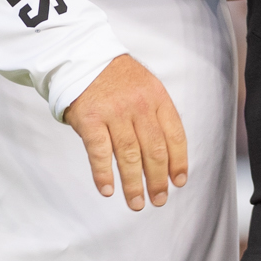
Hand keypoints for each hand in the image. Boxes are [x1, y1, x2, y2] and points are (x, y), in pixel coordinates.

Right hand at [63, 55, 188, 210]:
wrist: (81, 56)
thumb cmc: (114, 78)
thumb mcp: (144, 86)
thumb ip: (155, 115)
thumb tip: (167, 157)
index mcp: (157, 97)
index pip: (175, 135)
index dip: (179, 162)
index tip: (178, 181)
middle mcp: (138, 105)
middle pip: (154, 150)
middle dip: (158, 180)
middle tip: (158, 199)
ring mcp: (113, 112)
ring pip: (129, 155)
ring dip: (133, 184)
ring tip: (136, 203)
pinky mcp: (89, 118)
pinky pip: (99, 152)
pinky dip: (103, 174)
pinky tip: (108, 190)